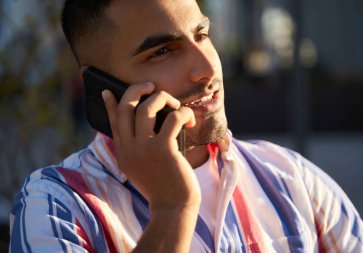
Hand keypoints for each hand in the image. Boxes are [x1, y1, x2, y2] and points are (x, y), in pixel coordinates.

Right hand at [102, 82, 200, 211]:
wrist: (173, 208)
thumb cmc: (163, 185)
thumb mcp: (141, 168)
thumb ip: (138, 148)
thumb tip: (146, 123)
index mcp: (122, 152)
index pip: (113, 121)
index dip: (110, 103)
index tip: (108, 91)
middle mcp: (128, 148)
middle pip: (125, 106)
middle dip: (137, 89)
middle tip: (152, 87)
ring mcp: (143, 148)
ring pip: (147, 106)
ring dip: (163, 98)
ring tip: (175, 105)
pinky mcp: (163, 149)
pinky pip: (173, 118)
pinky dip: (183, 113)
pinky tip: (190, 119)